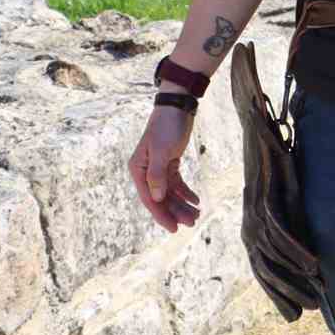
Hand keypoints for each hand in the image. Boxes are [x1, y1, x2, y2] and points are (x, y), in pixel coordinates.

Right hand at [128, 103, 200, 231]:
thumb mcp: (162, 150)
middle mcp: (145, 170)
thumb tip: (158, 199)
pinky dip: (185, 192)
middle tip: (192, 222)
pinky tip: (195, 200)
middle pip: (161, 198)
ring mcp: (157, 167)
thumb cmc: (167, 126)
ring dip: (182, 203)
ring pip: (169, 192)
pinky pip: (176, 183)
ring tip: (196, 214)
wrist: (178, 105)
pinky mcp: (169, 162)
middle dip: (176, 211)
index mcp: (138, 169)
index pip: (150, 199)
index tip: (174, 229)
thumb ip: (157, 176)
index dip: (162, 215)